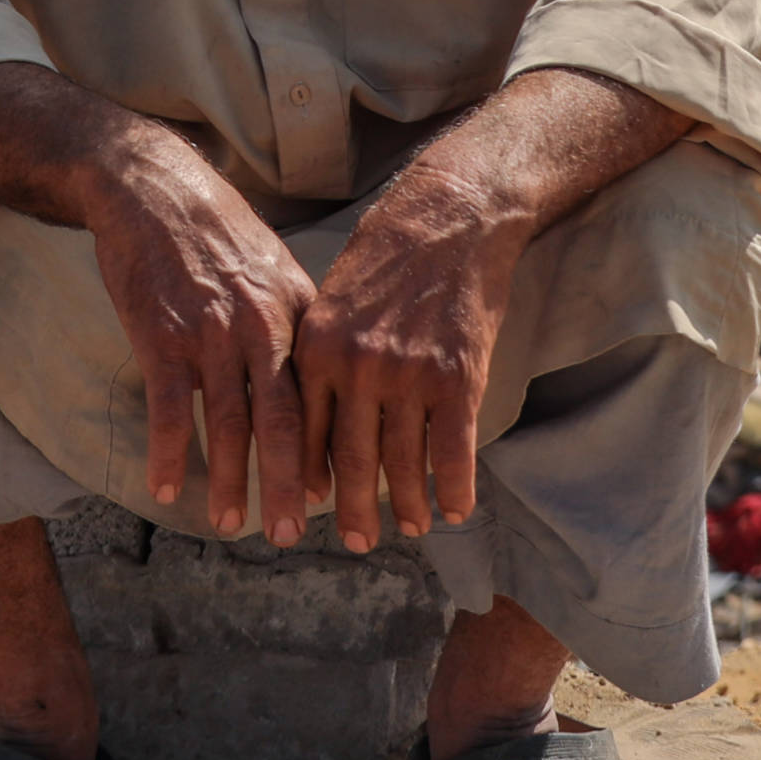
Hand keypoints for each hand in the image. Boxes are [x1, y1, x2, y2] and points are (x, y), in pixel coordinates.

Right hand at [82, 142, 315, 546]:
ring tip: (230, 524)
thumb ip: (298, 327)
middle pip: (283, 421)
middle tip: (294, 535)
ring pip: (228, 423)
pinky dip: (168, 452)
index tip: (336, 498)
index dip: (329, 453)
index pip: (321, 398)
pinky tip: (164, 487)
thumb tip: (322, 384)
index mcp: (296, 315)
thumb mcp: (277, 271)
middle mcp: (261, 328)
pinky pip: (169, 408)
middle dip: (290, 483)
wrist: (156, 191)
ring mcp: (211, 333)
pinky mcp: (162, 335)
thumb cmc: (220, 236)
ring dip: (229, 480)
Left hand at [293, 166, 524, 552]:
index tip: (307, 507)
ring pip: (403, 462)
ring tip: (411, 527)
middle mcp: (356, 368)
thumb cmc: (387, 257)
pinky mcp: (457, 377)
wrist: (450, 216)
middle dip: (352, 510)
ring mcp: (407, 375)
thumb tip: (310, 414)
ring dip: (407, 504)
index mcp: (316, 349)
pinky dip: (455, 486)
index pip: (303, 432)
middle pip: (351, 460)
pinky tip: (457, 509)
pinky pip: (453, 449)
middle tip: (355, 543)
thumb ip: (319, 357)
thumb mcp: (332, 300)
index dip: (307, 477)